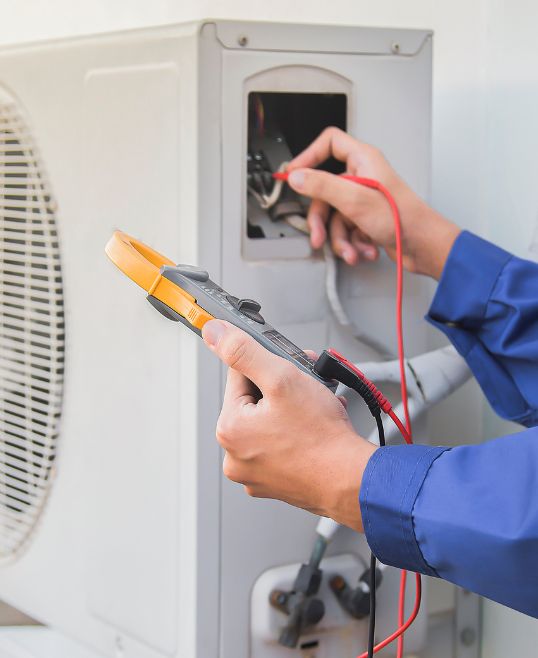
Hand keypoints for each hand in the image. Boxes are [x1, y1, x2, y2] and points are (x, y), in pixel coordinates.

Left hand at [202, 319, 376, 530]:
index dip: (268, 366)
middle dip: (283, 388)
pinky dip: (297, 434)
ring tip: (317, 407)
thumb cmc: (322, 437)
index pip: (239, 377)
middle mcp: (235, 455)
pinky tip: (316, 428)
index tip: (289, 367)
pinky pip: (281, 446)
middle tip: (308, 386)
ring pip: (270, 423)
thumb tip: (214, 333)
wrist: (352, 480)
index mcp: (229, 429)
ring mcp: (255, 473)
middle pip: (255, 401)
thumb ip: (245, 352)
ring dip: (293, 408)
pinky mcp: (276, 483)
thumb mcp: (282, 378)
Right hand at [287, 127, 460, 278]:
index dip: (308, 156)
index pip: (329, 143)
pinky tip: (364, 251)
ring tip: (351, 251)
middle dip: (323, 221)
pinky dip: (353, 244)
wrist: (423, 246)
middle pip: (325, 192)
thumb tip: (297, 176)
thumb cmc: (402, 218)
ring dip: (341, 239)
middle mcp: (362, 177)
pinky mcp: (367, 219)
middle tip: (319, 236)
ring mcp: (364, 199)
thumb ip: (321, 186)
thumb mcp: (354, 200)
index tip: (294, 174)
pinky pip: (347, 230)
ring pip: (335, 217)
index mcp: (362, 161)